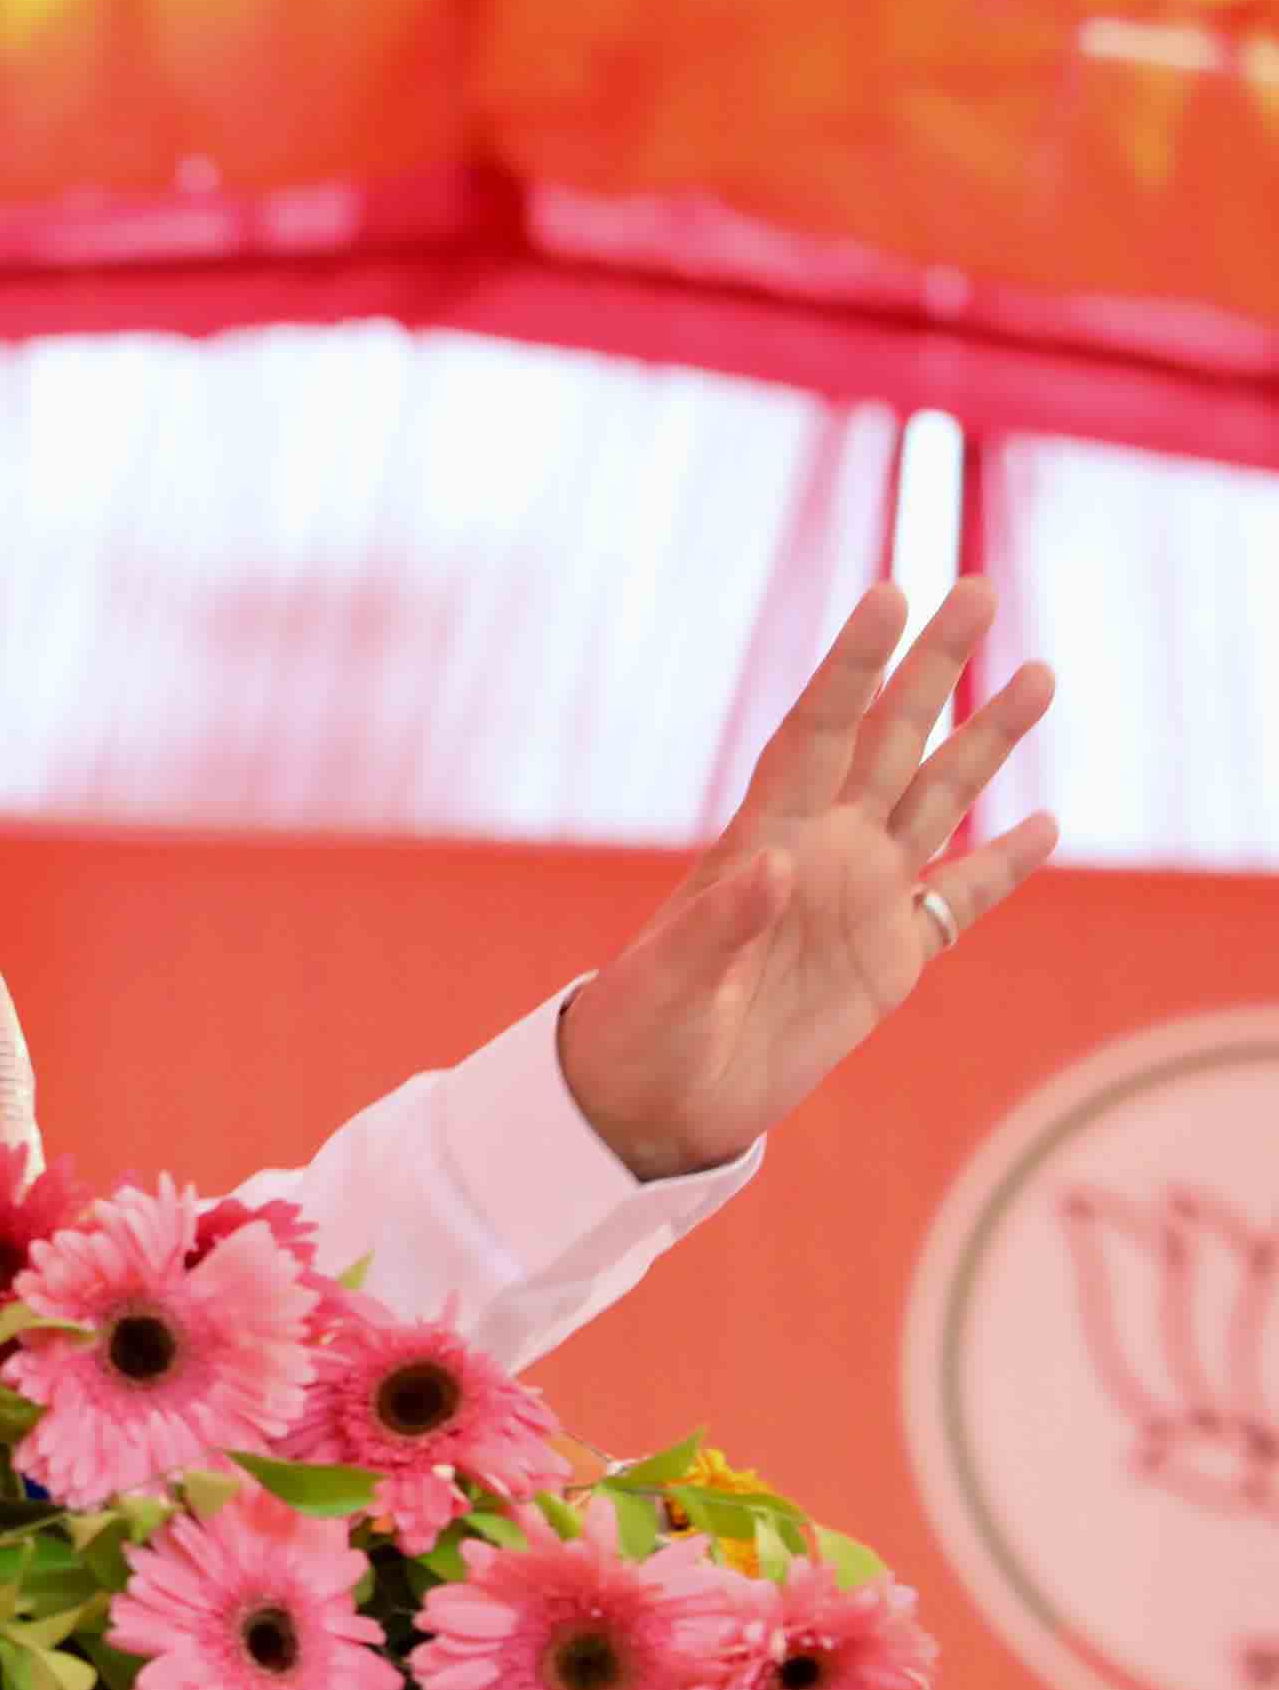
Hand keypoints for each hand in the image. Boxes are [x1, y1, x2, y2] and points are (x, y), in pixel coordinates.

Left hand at [558, 578, 1056, 1179]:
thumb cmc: (643, 1031)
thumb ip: (722, 923)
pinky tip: (1046, 824)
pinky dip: (1003, 865)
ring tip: (1039, 674)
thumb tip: (774, 866)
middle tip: (978, 587)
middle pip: (888, 739)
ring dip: (986, 742)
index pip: (815, 731)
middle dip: (933, 667)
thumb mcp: (671, 979)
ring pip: (937, 799)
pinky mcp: (890, 959)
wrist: (657, 1102)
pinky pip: (959, 900)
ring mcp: (859, 900)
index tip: (889, 597)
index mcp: (761, 840)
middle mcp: (819, 851)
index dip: (852, 666)